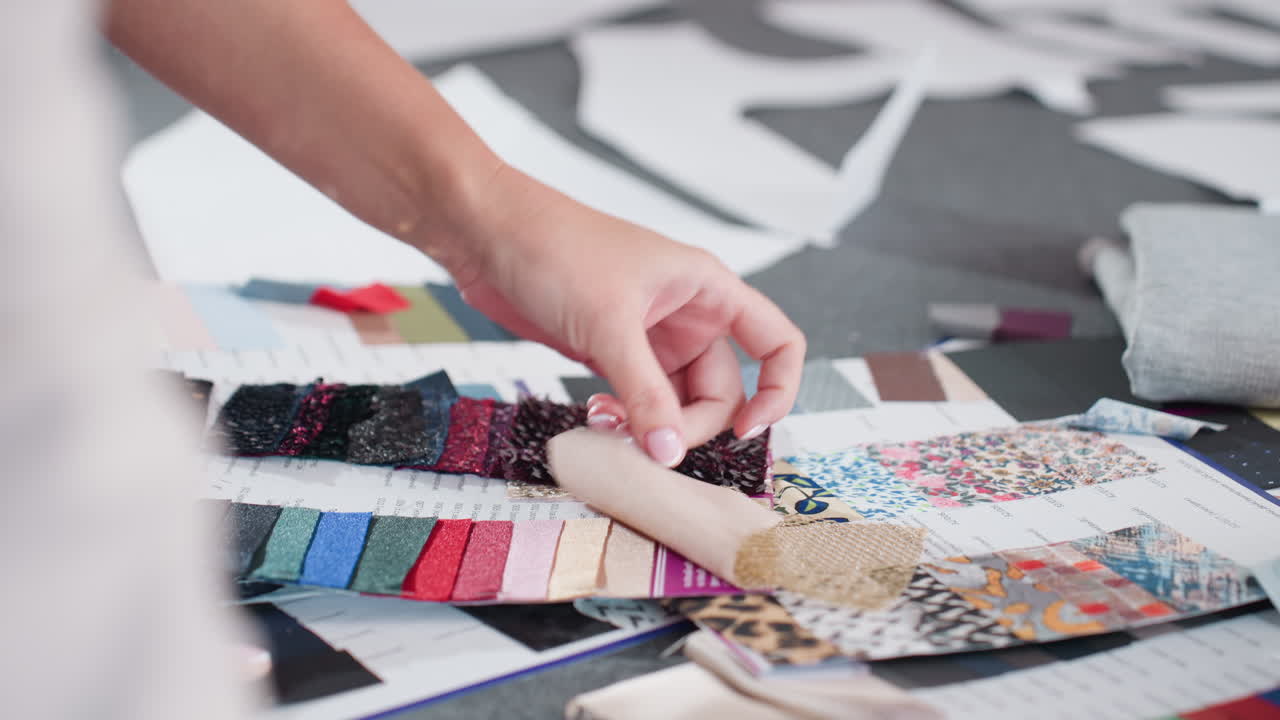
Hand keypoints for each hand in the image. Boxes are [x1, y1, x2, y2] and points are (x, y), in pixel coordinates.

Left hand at [433, 164, 805, 466]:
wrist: (486, 233)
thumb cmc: (555, 248)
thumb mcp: (609, 324)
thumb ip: (645, 394)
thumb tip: (671, 453)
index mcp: (707, 289)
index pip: (777, 342)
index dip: (778, 390)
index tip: (749, 430)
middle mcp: (687, 314)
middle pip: (722, 389)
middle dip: (691, 422)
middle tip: (652, 442)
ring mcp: (649, 336)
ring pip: (676, 401)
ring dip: (651, 426)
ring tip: (607, 422)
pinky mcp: (612, 352)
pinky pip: (639, 401)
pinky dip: (625, 418)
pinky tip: (595, 415)